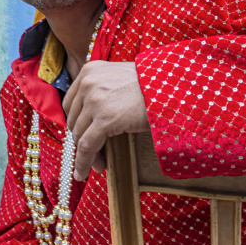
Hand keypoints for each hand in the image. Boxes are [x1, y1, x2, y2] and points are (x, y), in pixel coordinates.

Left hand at [62, 61, 148, 180]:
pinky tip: (83, 174)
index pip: (72, 103)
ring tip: (97, 165)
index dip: (76, 124)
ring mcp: (95, 100)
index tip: (83, 136)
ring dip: (86, 154)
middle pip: (74, 121)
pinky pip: (87, 147)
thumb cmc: (153, 85)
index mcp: (90, 71)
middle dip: (82, 140)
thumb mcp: (120, 78)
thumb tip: (93, 117)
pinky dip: (82, 163)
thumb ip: (103, 90)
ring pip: (80, 136)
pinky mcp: (104, 119)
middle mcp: (88, 82)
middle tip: (94, 154)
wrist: (173, 88)